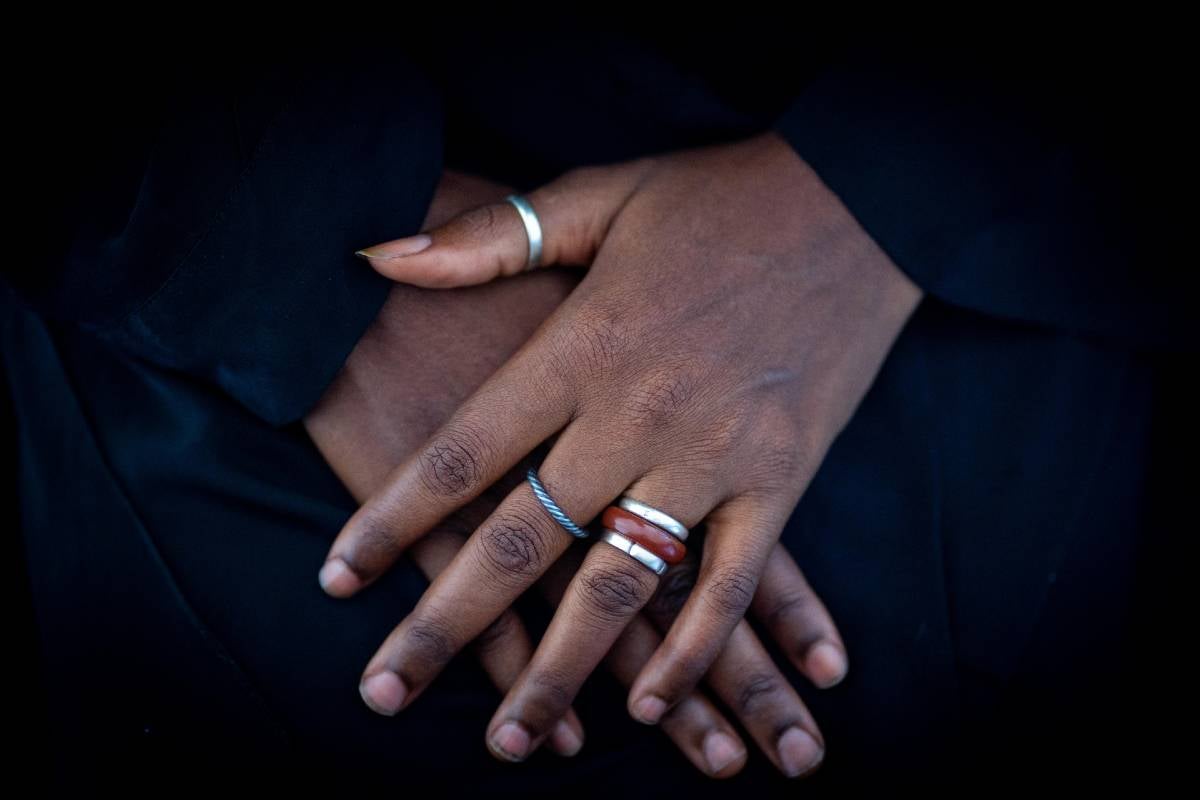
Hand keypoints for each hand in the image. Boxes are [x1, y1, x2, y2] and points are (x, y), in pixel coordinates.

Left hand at [320, 133, 905, 769]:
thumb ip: (490, 239)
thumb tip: (380, 256)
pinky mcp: (783, 479)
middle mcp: (639, 413)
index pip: (463, 452)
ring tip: (508, 739)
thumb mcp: (600, 194)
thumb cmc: (721, 198)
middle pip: (524, 539)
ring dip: (562, 670)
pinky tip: (650, 704)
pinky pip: (730, 583)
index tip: (338, 580)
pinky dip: (692, 651)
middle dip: (446, 625)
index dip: (390, 520)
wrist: (864, 204)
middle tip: (387, 693)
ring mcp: (715, 454)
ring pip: (621, 585)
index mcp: (583, 343)